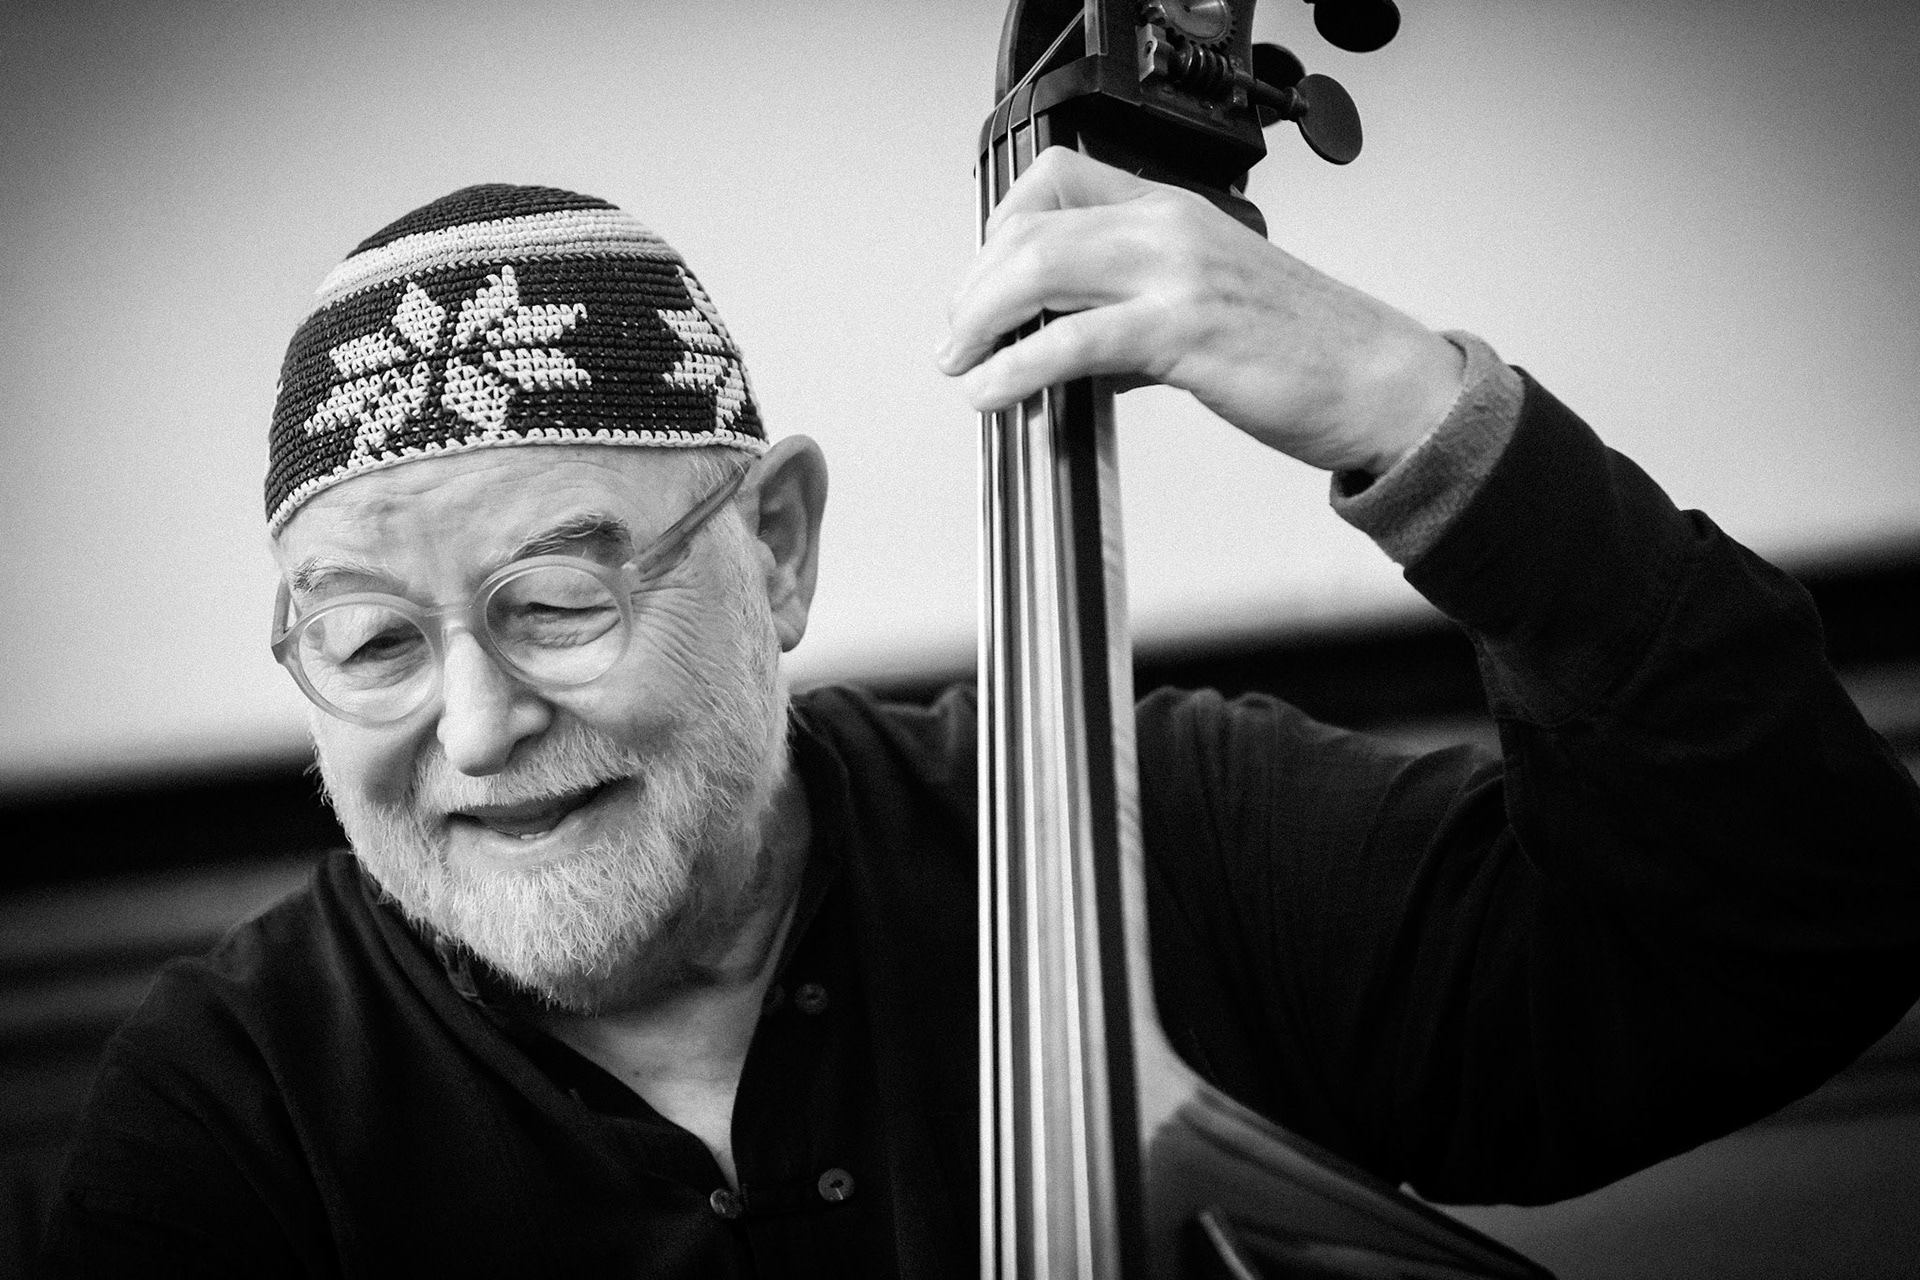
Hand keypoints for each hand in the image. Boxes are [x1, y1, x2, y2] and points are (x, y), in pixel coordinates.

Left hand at [937, 147, 1464, 476]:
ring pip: (1037, 270)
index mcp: (1175, 210)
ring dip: (978, 322)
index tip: (980, 283)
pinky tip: (995, 391)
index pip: (1056, 181)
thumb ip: (1134, 317)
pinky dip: (1014, 367)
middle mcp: (1170, 228)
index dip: (998, 232)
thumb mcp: (1208, 307)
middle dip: (972, 287)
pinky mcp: (1182, 331)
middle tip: (956, 336)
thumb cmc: (1308, 350)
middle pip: (1029, 227)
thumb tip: (1068, 350)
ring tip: (961, 364)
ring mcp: (1177, 274)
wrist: (1382, 382)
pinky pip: (1070, 340)